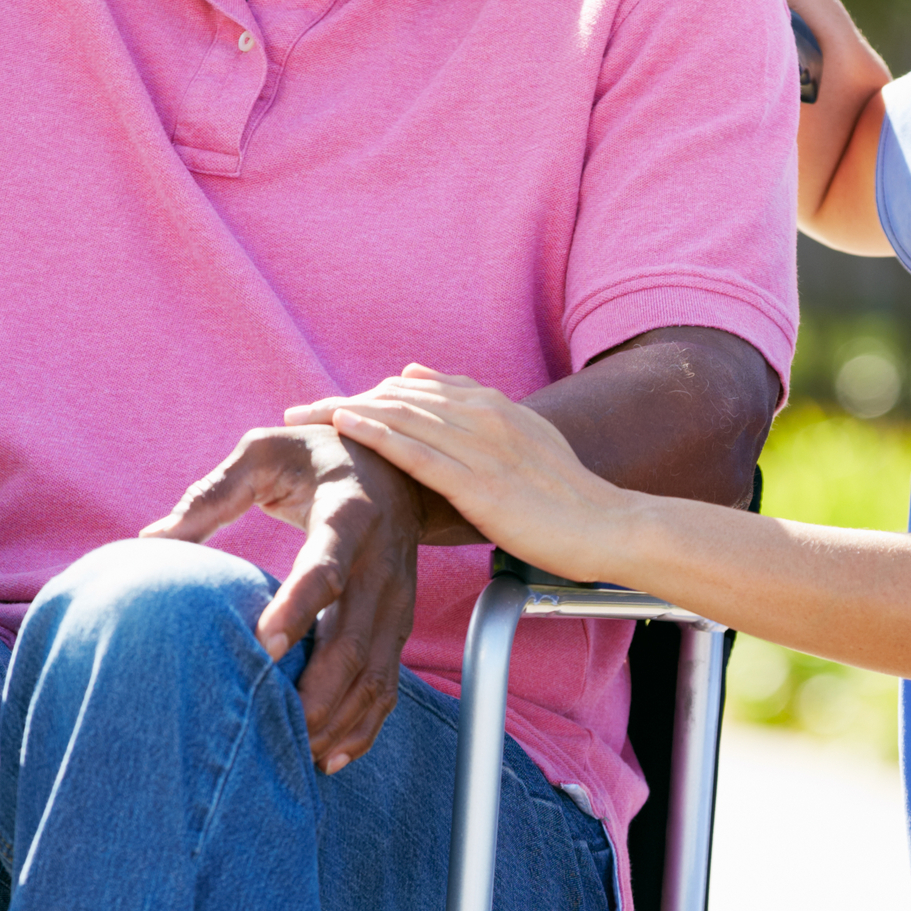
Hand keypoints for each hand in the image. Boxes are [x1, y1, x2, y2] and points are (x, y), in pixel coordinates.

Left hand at [142, 425, 425, 770]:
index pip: (328, 568)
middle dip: (317, 691)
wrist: (396, 465)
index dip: (299, 609)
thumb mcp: (263, 453)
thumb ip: (211, 494)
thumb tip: (151, 541)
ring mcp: (398, 600)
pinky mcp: (398, 625)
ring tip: (295, 752)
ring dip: (338, 719)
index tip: (263, 646)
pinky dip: (363, 726)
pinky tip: (328, 756)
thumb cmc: (314, 455)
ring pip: (375, 674)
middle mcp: (383, 563)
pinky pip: (387, 685)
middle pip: (356, 640)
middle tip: (273, 726)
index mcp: (350, 514)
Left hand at [293, 368, 640, 586]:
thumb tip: (426, 384)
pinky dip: (379, 435)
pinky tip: (346, 428)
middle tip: (300, 412)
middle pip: (400, 399)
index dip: (372, 395)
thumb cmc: (570, 499)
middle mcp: (485, 417)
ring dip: (348, 413)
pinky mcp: (481, 484)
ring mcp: (483, 448)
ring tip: (305, 418)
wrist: (611, 526)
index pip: (420, 390)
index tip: (333, 407)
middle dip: (345, 401)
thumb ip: (481, 418)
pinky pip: (420, 452)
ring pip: (402, 418)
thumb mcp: (528, 444)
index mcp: (495, 408)